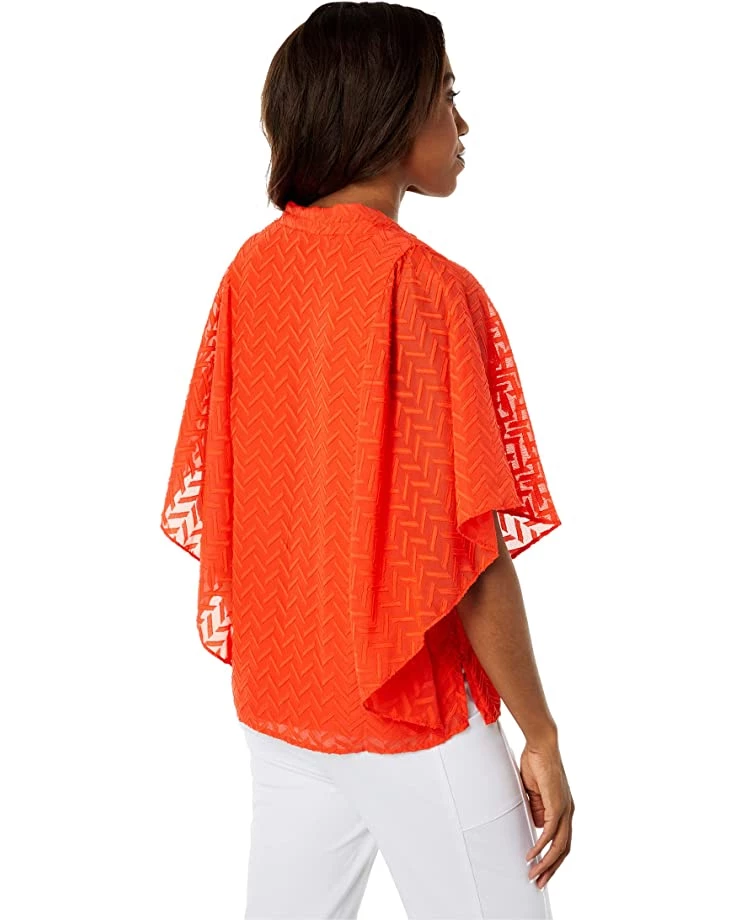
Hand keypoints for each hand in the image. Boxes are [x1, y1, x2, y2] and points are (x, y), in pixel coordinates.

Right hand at [519, 738, 573, 889]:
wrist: (542, 745)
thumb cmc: (537, 763)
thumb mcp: (535, 792)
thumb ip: (537, 808)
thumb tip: (536, 823)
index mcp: (565, 809)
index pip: (563, 841)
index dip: (554, 858)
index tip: (542, 869)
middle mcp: (569, 812)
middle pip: (564, 849)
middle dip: (552, 868)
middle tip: (539, 882)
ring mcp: (565, 809)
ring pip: (560, 845)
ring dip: (547, 863)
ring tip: (534, 874)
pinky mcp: (557, 805)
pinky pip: (550, 832)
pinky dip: (541, 846)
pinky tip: (532, 855)